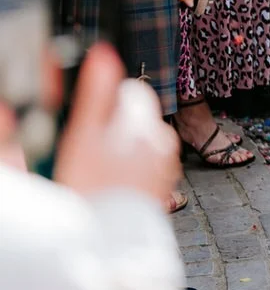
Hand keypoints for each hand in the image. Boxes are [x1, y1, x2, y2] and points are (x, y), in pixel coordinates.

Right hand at [52, 44, 181, 203]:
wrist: (109, 238)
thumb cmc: (92, 186)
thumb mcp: (84, 135)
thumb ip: (96, 91)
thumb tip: (104, 52)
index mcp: (147, 123)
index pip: (131, 91)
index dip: (107, 102)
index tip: (91, 123)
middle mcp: (163, 140)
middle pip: (135, 116)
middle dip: (114, 126)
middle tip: (91, 150)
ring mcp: (165, 162)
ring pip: (139, 140)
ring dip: (122, 147)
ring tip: (101, 170)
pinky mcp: (162, 182)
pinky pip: (145, 163)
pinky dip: (131, 166)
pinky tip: (113, 182)